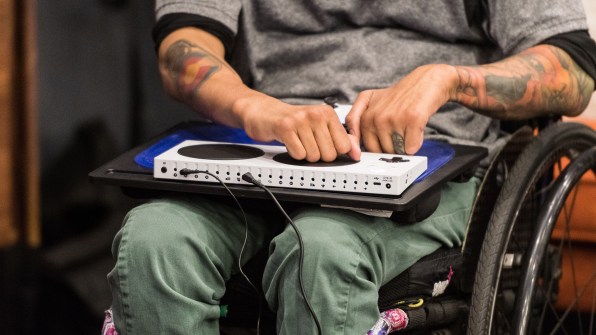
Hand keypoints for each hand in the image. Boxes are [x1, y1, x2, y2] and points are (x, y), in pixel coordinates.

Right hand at [235, 95, 360, 161]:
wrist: (264, 112)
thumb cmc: (293, 121)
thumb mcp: (319, 126)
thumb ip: (340, 138)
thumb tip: (356, 153)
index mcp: (328, 113)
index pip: (344, 146)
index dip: (334, 151)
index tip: (324, 145)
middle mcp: (316, 114)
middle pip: (329, 154)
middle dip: (318, 155)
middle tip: (307, 143)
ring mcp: (300, 120)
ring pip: (314, 156)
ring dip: (305, 154)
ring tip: (298, 141)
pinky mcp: (285, 128)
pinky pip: (299, 155)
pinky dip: (294, 154)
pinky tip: (290, 142)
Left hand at [346, 64, 457, 154]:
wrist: (426, 81)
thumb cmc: (400, 96)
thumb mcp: (371, 102)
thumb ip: (356, 121)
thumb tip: (355, 150)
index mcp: (365, 114)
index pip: (363, 145)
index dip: (369, 153)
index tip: (368, 156)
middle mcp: (376, 116)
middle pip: (381, 151)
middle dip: (391, 147)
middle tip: (398, 130)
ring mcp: (393, 118)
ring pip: (396, 151)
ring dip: (405, 145)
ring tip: (407, 127)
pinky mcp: (411, 120)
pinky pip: (411, 148)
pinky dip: (416, 143)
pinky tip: (416, 128)